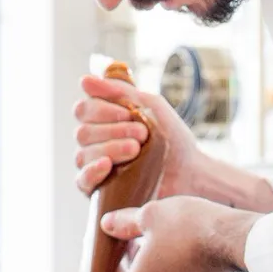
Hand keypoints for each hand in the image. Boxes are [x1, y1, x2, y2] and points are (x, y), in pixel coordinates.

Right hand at [72, 76, 272, 211]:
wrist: (190, 172)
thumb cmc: (172, 139)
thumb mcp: (148, 106)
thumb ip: (118, 91)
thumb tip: (84, 80)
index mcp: (103, 122)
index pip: (83, 110)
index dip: (102, 110)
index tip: (129, 113)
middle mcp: (95, 143)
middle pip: (83, 132)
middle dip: (112, 130)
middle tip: (141, 134)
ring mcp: (95, 167)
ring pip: (83, 154)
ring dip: (111, 148)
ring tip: (136, 150)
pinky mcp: (99, 191)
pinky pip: (82, 180)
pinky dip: (92, 170)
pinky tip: (107, 165)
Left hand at [98, 196, 261, 271]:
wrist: (235, 236)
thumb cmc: (189, 226)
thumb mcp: (149, 215)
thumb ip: (124, 223)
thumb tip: (106, 225)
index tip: (116, 255)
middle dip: (135, 261)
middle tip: (136, 238)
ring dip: (157, 259)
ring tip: (161, 233)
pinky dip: (176, 260)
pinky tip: (183, 237)